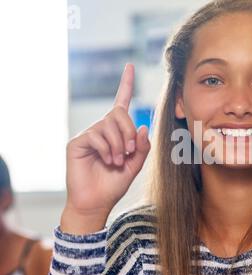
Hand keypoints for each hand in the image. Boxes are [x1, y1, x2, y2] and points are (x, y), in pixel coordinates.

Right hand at [61, 64, 150, 233]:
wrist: (96, 202)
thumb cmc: (114, 183)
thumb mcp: (135, 165)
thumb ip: (142, 147)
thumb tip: (144, 126)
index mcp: (116, 132)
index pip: (121, 103)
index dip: (126, 84)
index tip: (130, 65)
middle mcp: (102, 129)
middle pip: (119, 114)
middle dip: (128, 132)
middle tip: (129, 151)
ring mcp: (88, 135)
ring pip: (108, 125)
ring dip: (118, 144)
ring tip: (117, 160)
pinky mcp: (77, 142)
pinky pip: (96, 135)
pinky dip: (107, 149)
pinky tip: (107, 160)